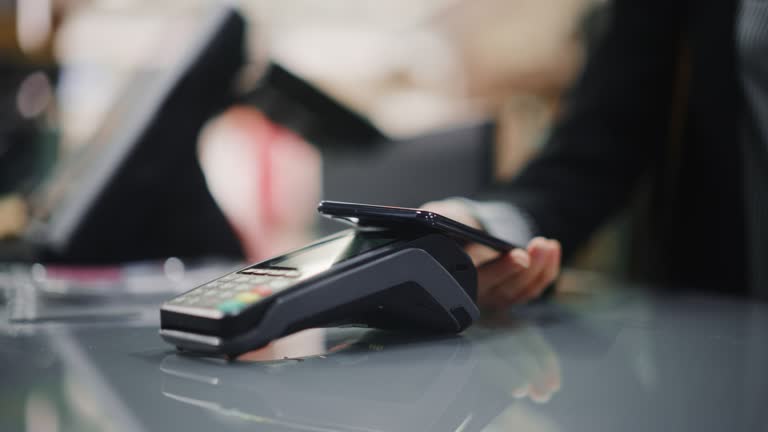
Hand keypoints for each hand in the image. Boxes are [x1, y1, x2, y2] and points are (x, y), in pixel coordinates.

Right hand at [421, 200, 560, 308]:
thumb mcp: (437, 220)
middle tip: (533, 250)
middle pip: (503, 291)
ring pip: (521, 291)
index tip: (518, 256)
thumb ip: (437, 221)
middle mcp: (474, 294)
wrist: (454, 234)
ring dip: (539, 269)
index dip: (500, 271)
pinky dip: (546, 270)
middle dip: (522, 271)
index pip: (476, 282)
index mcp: (453, 280)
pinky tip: (552, 248)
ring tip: (545, 244)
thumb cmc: (444, 226)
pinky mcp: (512, 292)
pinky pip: (533, 288)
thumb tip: (438, 219)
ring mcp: (495, 296)